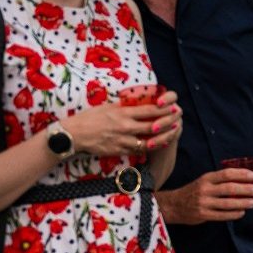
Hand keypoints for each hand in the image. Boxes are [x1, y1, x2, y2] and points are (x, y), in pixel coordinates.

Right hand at [62, 91, 178, 158]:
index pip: (149, 111)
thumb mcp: (108, 107)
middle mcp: (125, 127)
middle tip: (178, 120)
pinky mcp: (119, 150)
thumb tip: (137, 102)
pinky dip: (150, 147)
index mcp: (122, 113)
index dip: (164, 109)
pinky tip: (158, 143)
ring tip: (173, 133)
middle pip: (153, 126)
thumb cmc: (90, 118)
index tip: (173, 107)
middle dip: (168, 123)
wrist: (74, 135)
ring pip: (149, 141)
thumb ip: (124, 107)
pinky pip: (139, 149)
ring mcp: (123, 140)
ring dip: (163, 137)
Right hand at [158, 168, 252, 224]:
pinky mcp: (203, 215)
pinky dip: (234, 214)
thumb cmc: (194, 191)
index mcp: (206, 178)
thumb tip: (244, 180)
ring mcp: (203, 203)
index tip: (252, 176)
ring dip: (242, 203)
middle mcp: (205, 189)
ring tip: (252, 202)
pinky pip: (222, 215)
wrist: (173, 205)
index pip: (226, 174)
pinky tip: (241, 212)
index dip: (241, 174)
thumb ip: (220, 180)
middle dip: (245, 189)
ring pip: (227, 203)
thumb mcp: (204, 181)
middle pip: (229, 189)